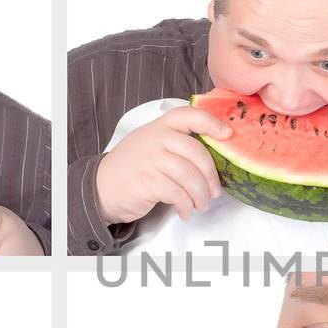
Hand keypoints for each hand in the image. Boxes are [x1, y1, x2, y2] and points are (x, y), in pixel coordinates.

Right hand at [95, 106, 233, 225]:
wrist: (99, 188)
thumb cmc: (131, 169)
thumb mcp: (150, 145)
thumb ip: (175, 144)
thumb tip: (212, 158)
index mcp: (160, 127)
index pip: (189, 115)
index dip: (212, 123)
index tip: (228, 135)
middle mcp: (155, 138)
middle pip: (196, 152)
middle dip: (211, 175)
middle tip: (215, 191)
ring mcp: (150, 159)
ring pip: (189, 176)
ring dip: (201, 195)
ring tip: (201, 205)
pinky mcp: (147, 181)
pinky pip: (178, 194)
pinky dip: (186, 206)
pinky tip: (185, 211)